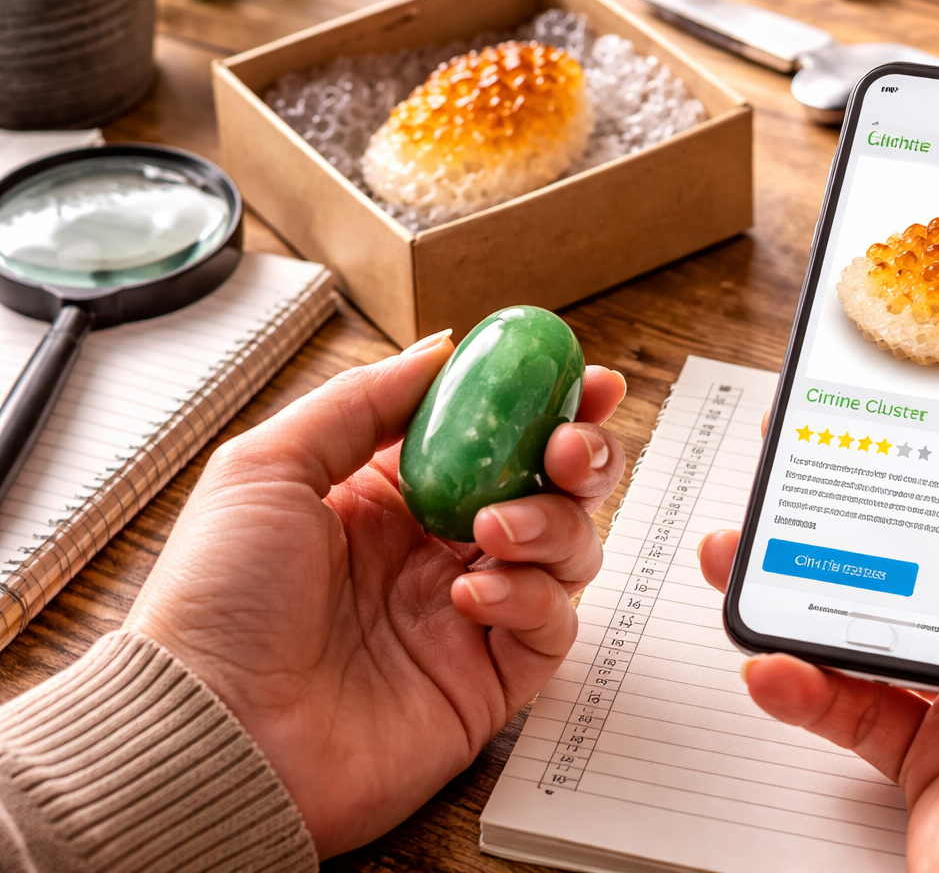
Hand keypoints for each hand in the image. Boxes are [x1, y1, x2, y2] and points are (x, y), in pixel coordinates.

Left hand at [124, 332, 626, 856]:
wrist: (213, 730)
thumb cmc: (216, 602)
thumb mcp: (268, 466)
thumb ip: (363, 401)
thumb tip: (443, 351)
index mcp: (392, 494)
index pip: (493, 436)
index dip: (547, 404)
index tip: (583, 379)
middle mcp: (439, 550)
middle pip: (552, 489)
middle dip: (580, 458)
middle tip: (565, 450)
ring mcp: (470, 615)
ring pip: (570, 551)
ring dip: (552, 523)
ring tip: (492, 529)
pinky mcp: (489, 680)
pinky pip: (552, 627)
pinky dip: (529, 599)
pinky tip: (471, 598)